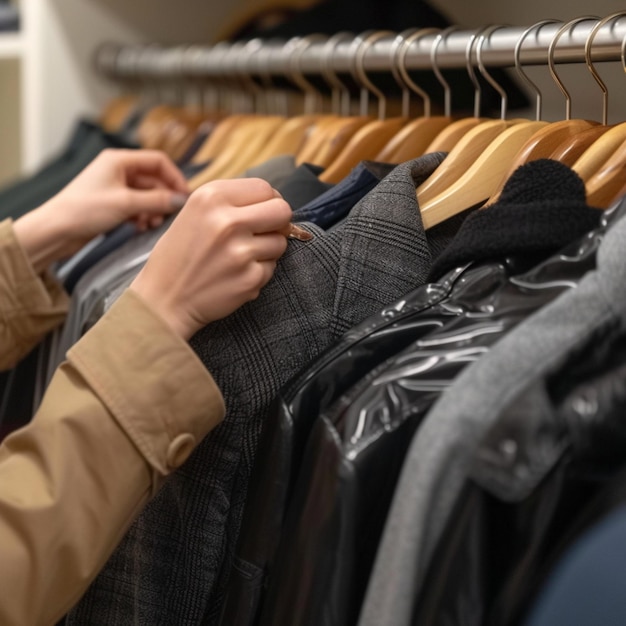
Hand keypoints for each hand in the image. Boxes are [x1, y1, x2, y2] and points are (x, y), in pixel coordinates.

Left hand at [13, 149, 188, 272]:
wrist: (55, 231)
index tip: (184, 196)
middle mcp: (118, 170)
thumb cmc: (85, 210)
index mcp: (119, 160)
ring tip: (152, 224)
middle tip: (169, 215)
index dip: (175, 177)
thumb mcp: (126, 204)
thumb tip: (181, 200)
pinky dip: (142, 216)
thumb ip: (157, 201)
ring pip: (146, 195)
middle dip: (163, 198)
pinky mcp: (111, 204)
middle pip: (153, 179)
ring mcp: (114, 187)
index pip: (158, 161)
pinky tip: (140, 227)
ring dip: (153, 209)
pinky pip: (136, 206)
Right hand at [129, 178, 295, 339]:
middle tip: (265, 232)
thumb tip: (273, 200)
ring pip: (280, 241)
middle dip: (278, 222)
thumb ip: (231, 202)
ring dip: (268, 249)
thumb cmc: (179, 256)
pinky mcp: (250, 278)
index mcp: (211, 197)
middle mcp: (227, 221)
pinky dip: (259, 272)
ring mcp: (241, 252)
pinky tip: (236, 275)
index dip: (268, 200)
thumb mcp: (194, 213)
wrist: (164, 300)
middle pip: (282, 210)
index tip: (263, 212)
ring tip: (241, 257)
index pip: (264, 188)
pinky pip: (271, 267)